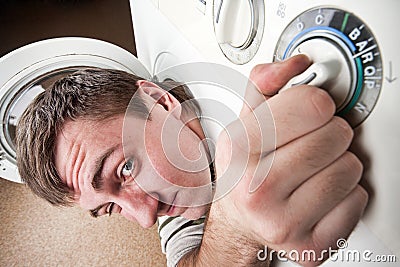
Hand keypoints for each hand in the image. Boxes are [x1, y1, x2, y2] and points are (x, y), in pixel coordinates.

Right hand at [211, 55, 367, 265]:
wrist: (239, 221)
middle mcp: (256, 191)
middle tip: (308, 145)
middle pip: (337, 135)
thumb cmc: (244, 169)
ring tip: (311, 171)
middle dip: (328, 134)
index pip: (312, 104)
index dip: (315, 103)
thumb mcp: (245, 120)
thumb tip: (297, 63)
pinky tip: (317, 196)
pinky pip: (356, 201)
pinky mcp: (309, 247)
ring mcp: (282, 223)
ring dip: (338, 164)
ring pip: (352, 169)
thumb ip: (267, 82)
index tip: (307, 111)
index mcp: (238, 150)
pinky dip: (344, 195)